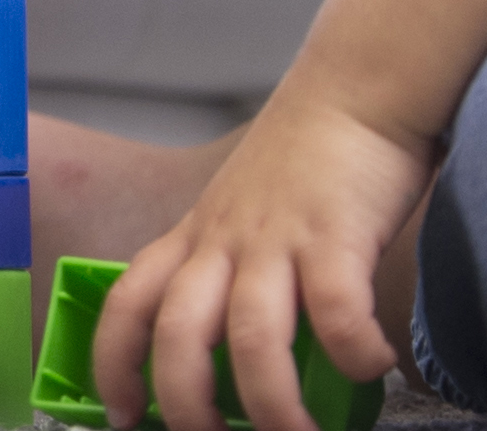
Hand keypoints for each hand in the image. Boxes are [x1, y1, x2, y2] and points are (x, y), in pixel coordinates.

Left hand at [94, 85, 420, 430]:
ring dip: (274, 404)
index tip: (120, 415)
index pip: (126, 304)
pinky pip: (336, 311)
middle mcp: (222, 241)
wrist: (355, 88)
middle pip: (176, 335)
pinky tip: (373, 368)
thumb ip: (230, 272)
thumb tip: (237, 354)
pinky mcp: (335, 233)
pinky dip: (354, 354)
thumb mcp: (240, 215)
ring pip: (252, 338)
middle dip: (185, 405)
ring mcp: (276, 237)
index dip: (114, 364)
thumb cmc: (304, 161)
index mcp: (193, 240)